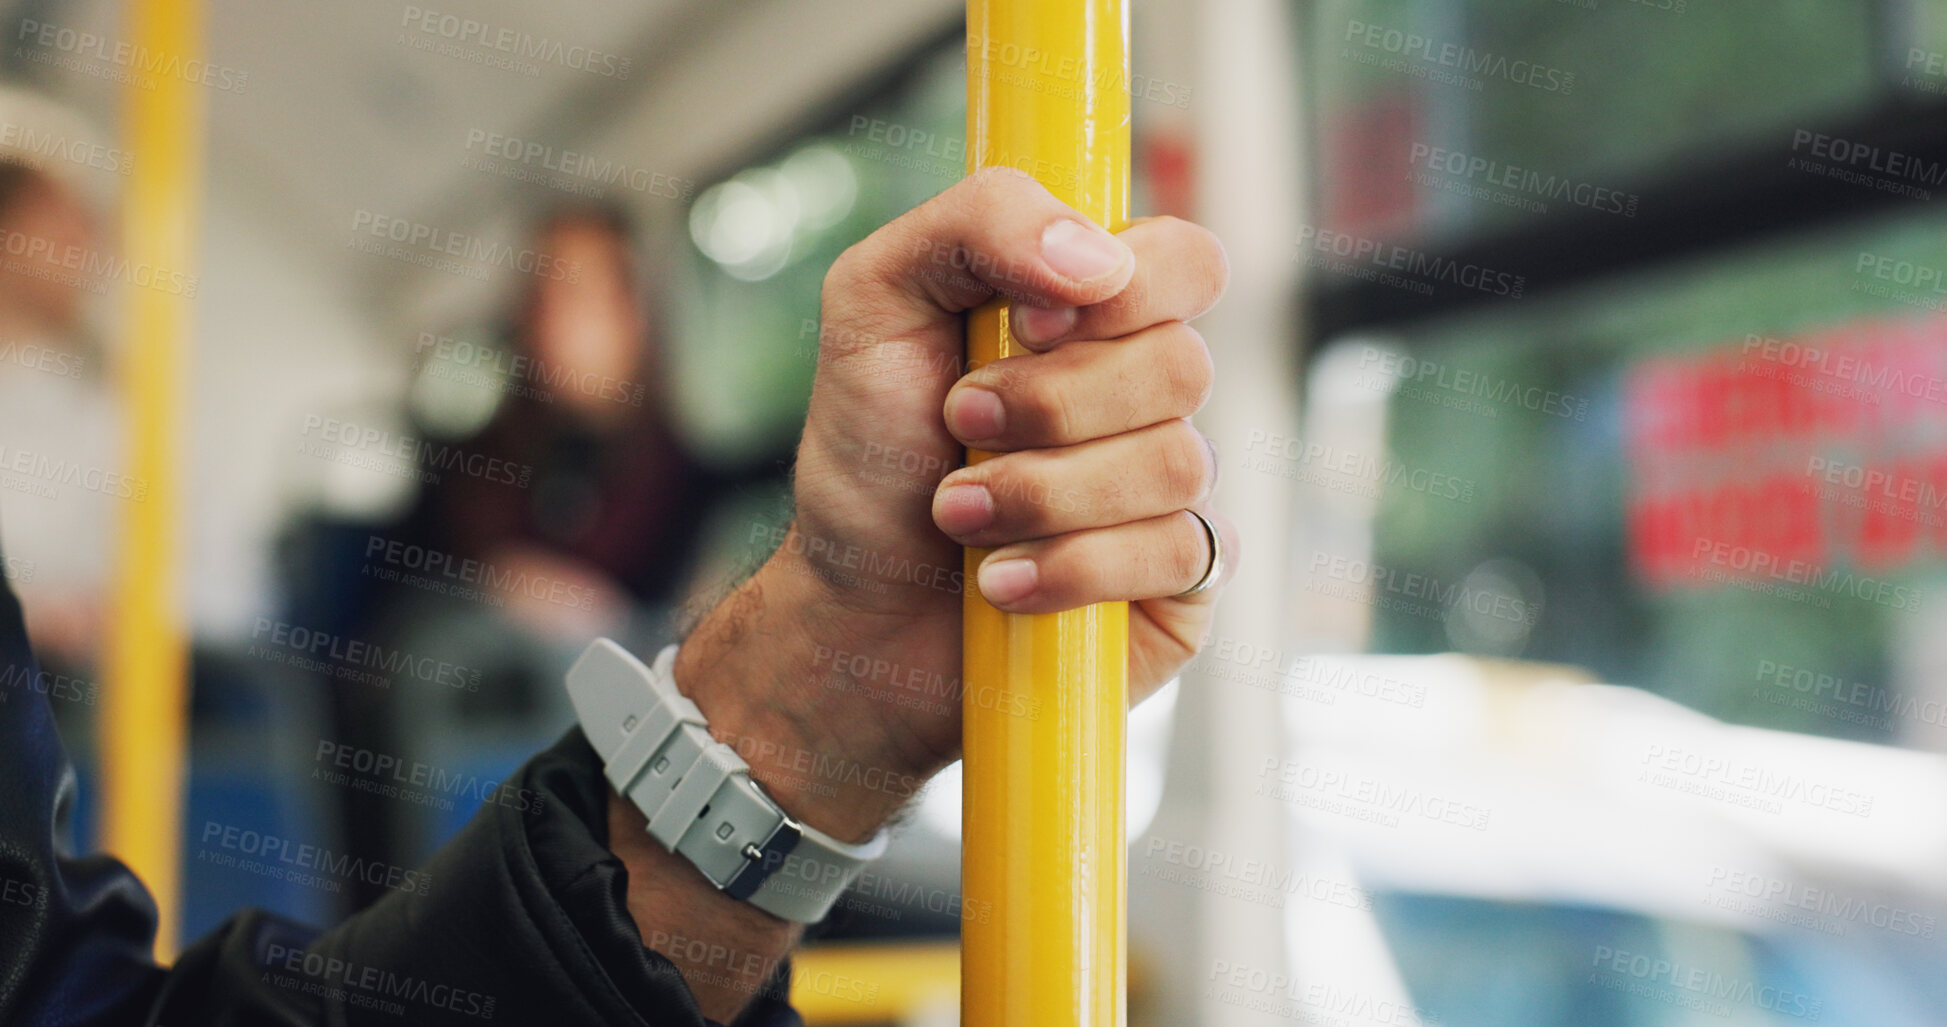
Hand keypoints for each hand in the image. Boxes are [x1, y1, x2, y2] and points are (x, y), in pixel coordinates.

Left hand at [619, 168, 1234, 1022]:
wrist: (842, 635)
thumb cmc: (852, 478)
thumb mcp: (870, 313)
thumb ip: (970, 224)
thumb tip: (1104, 242)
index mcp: (1090, 329)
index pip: (1182, 256)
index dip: (1114, 288)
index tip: (1023, 320)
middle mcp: (1141, 415)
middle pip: (1180, 363)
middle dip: (1047, 404)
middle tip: (964, 436)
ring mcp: (1166, 513)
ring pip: (1176, 468)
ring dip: (1044, 494)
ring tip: (962, 524)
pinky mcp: (1174, 607)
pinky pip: (1172, 566)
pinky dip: (1071, 572)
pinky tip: (1001, 590)